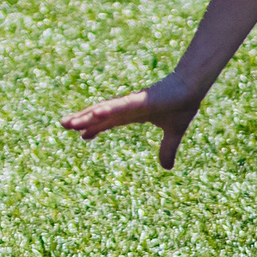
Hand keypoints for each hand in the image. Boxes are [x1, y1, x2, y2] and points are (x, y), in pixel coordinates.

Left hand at [63, 77, 206, 170]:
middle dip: (82, 120)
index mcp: (134, 114)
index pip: (109, 122)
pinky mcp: (139, 99)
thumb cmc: (182, 105)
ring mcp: (131, 102)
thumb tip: (167, 168)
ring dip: (85, 116)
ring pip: (103, 111)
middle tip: (63, 124)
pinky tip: (93, 114)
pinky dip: (106, 110)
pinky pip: (119, 106)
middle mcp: (128, 107)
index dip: (95, 128)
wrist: (193, 89)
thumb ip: (168, 149)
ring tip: (68, 123)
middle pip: (100, 115)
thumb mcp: (174, 133)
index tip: (82, 135)